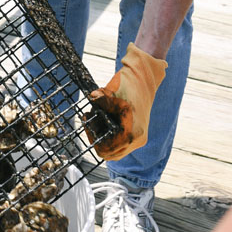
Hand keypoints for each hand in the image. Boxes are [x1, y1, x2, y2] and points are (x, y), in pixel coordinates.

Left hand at [86, 42, 166, 160]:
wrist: (144, 78)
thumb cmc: (128, 85)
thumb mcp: (108, 94)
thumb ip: (97, 103)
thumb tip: (88, 109)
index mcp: (131, 134)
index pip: (107, 149)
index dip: (93, 138)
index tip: (87, 123)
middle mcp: (137, 140)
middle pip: (110, 154)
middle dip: (97, 139)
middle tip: (89, 122)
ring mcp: (139, 138)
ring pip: (116, 151)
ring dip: (104, 138)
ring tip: (97, 120)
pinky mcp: (138, 134)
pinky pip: (121, 144)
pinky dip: (111, 136)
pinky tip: (105, 121)